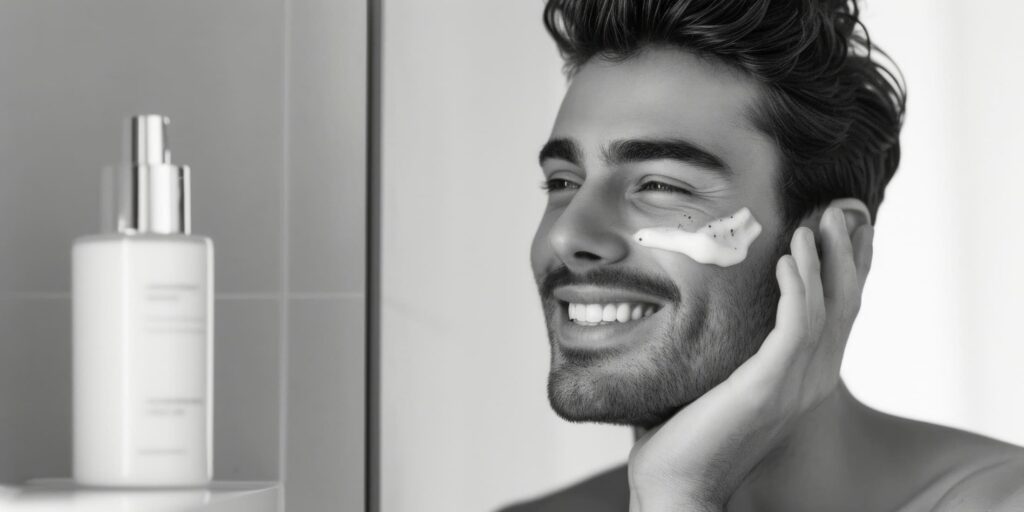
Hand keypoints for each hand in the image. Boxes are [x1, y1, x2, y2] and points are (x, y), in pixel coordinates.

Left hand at [626, 206, 874, 511]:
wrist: (676, 485)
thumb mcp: (720, 379)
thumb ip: (731, 347)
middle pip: (845, 306)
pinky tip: (787, 258)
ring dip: (823, 261)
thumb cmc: (688, 435)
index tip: (847, 228)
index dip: (848, 270)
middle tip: (841, 209)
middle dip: (847, 255)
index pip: (838, 315)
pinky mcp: (768, 387)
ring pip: (826, 310)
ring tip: (815, 221)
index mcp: (802, 380)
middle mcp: (810, 383)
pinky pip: (796, 327)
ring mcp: (795, 387)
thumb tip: (705, 307)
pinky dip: (797, 288)